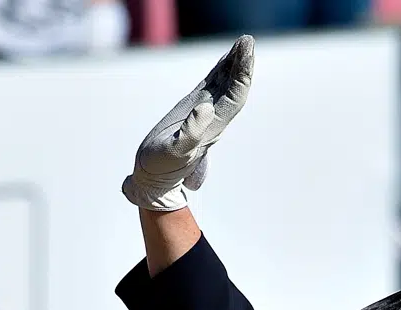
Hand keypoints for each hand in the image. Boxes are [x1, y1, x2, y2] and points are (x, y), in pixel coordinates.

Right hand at [122, 35, 254, 213]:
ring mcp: (204, 114)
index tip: (247, 55)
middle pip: (234, 88)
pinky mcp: (192, 110)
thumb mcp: (174, 152)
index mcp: (212, 128)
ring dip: (234, 65)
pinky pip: (211, 87)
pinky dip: (220, 72)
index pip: (234, 98)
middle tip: (248, 41)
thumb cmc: (161, 167)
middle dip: (242, 65)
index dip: (242, 77)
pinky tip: (226, 60)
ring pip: (224, 85)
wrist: (153, 177)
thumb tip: (206, 108)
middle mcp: (213, 119)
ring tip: (243, 43)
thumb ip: (191, 132)